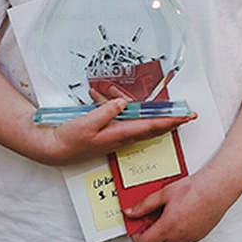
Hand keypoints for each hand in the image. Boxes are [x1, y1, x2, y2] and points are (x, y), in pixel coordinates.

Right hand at [28, 96, 193, 167]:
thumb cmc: (69, 140)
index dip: (172, 121)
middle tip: (185, 111)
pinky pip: (122, 118)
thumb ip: (106, 113)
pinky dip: (118, 106)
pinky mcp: (109, 132)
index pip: (152, 126)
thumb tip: (123, 104)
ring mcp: (116, 135)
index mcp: (120, 134)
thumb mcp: (86, 124)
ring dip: (131, 103)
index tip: (187, 116)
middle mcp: (122, 136)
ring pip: (135, 118)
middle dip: (168, 116)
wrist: (55, 150)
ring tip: (112, 91)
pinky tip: (106, 97)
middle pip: (152, 124)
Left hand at [124, 171, 232, 241]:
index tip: (135, 228)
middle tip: (146, 222)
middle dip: (147, 238)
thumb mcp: (164, 194)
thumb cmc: (194, 190)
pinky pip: (180, 241)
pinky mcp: (198, 236)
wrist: (216, 189)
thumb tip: (131, 212)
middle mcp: (178, 237)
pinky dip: (173, 235)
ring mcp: (189, 239)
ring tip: (162, 218)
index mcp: (167, 228)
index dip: (135, 237)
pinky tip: (175, 219)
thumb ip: (144, 205)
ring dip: (160, 237)